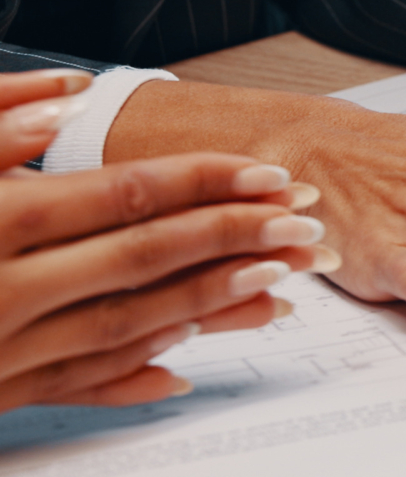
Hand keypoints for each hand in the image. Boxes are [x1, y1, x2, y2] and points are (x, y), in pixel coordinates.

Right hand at [1, 69, 317, 410]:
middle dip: (236, 239)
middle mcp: (0, 293)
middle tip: (304, 225)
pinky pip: (76, 383)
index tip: (270, 173)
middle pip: (145, 260)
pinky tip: (187, 360)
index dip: (206, 183)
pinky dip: (136, 372)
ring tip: (282, 285)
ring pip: (129, 326)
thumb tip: (63, 93)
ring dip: (213, 306)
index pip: (122, 198)